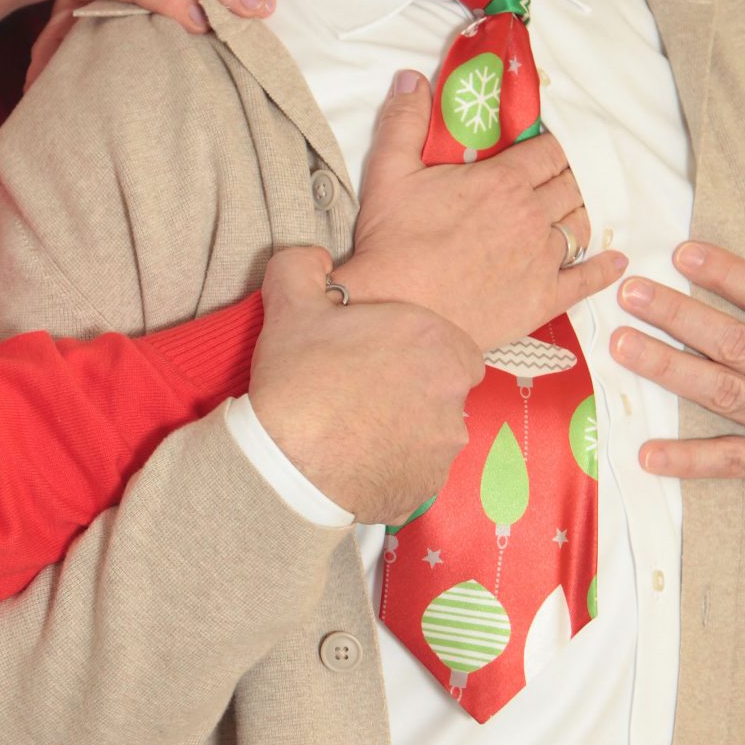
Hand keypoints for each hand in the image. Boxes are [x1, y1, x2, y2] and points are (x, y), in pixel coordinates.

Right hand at [249, 246, 485, 524]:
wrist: (289, 465)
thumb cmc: (300, 380)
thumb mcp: (291, 304)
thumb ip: (304, 266)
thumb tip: (317, 259)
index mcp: (435, 341)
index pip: (450, 344)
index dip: (415, 349)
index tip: (380, 357)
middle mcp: (454, 394)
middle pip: (445, 387)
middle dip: (415, 389)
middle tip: (366, 392)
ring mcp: (444, 445)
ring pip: (434, 431)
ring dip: (406, 429)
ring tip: (357, 430)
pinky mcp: (429, 485)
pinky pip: (417, 470)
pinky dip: (395, 466)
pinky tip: (356, 460)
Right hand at [332, 74, 625, 348]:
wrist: (396, 313)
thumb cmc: (392, 244)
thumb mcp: (388, 172)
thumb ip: (404, 120)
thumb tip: (412, 77)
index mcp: (503, 181)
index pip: (550, 151)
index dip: (554, 146)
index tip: (550, 147)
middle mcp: (532, 216)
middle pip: (570, 184)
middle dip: (569, 175)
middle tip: (561, 176)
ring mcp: (542, 259)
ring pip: (581, 225)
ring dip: (582, 213)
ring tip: (577, 209)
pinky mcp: (543, 299)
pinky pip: (586, 279)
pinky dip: (604, 268)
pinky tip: (614, 261)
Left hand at [612, 240, 744, 558]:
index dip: (727, 274)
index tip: (683, 253)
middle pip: (738, 343)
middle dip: (679, 316)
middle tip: (631, 294)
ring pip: (726, 393)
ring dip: (669, 369)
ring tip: (623, 346)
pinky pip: (733, 462)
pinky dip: (689, 460)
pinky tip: (648, 453)